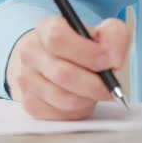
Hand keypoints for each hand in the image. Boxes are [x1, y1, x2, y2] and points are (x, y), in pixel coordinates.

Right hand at [5, 16, 130, 119]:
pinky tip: (83, 99)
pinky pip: (59, 114)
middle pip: (62, 73)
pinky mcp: (31, 103)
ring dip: (88, 98)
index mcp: (46, 28)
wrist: (60, 61)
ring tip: (96, 91)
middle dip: (94, 84)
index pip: (57, 38)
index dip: (86, 52)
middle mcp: (31, 52)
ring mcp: (27, 79)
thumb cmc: (84, 47)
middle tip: (110, 86)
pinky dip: (78, 111)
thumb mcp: (104, 32)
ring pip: (63, 98)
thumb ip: (114, 37)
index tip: (107, 61)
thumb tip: (112, 58)